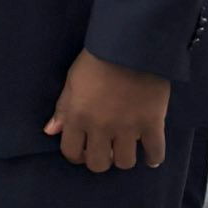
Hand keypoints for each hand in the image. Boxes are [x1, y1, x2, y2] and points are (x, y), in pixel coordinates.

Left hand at [45, 48, 168, 172]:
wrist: (131, 44)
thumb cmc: (97, 59)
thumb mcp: (72, 80)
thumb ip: (63, 108)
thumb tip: (51, 131)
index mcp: (78, 117)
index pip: (71, 152)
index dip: (76, 155)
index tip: (84, 150)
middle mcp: (101, 127)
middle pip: (98, 164)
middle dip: (100, 159)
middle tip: (106, 150)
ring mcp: (128, 128)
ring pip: (124, 162)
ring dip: (124, 158)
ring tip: (127, 148)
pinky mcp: (153, 123)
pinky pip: (155, 152)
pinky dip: (154, 157)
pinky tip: (150, 156)